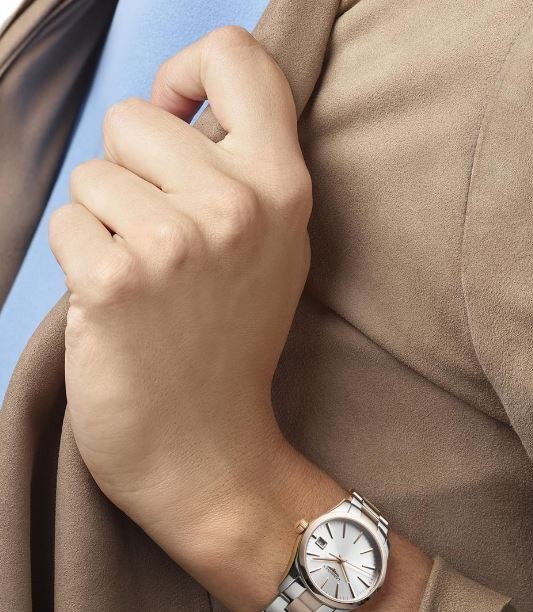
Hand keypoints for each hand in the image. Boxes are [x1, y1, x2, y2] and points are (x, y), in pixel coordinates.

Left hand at [48, 26, 339, 606]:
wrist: (209, 451)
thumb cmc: (230, 347)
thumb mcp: (273, 250)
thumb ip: (244, 170)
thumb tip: (184, 106)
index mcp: (282, 189)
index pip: (237, 55)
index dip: (190, 69)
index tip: (178, 116)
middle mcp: (236, 205)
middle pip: (134, 116)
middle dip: (131, 172)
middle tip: (162, 243)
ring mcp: (177, 243)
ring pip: (92, 176)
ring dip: (104, 226)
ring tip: (146, 286)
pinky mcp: (116, 282)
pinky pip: (66, 227)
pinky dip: (80, 266)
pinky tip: (116, 311)